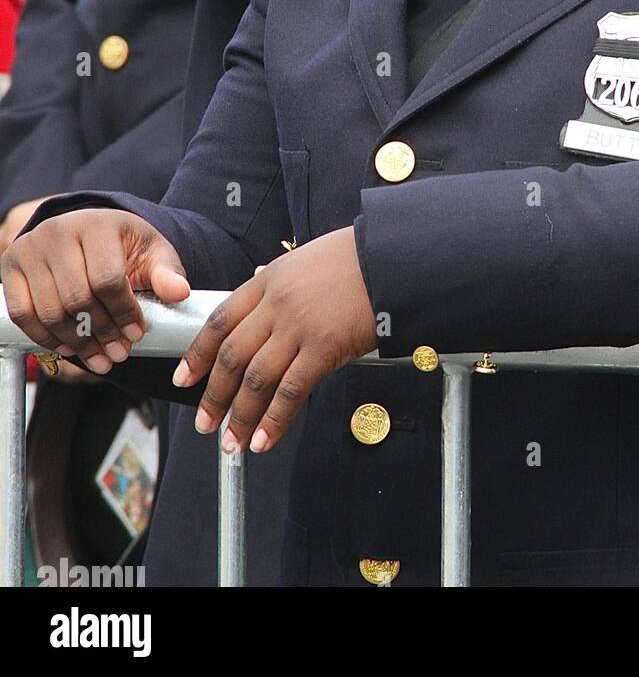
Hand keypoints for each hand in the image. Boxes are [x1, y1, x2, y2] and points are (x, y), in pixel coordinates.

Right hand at [1, 209, 189, 373]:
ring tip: (99, 358)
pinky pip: (23, 314)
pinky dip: (44, 338)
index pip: (107, 278)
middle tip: (118, 354)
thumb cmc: (123, 245)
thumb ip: (166, 273)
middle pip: (77, 298)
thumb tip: (179, 292)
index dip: (123, 312)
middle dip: (101, 333)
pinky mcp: (10, 267)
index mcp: (96, 225)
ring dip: (75, 342)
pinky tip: (68, 349)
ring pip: (49, 310)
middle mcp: (58, 232)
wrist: (88, 232)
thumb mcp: (152, 252)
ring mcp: (30, 249)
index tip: (137, 334)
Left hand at [173, 229, 376, 454]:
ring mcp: (298, 327)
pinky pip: (290, 391)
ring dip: (239, 416)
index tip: (184, 378)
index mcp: (268, 281)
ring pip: (255, 380)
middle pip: (231, 357)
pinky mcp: (323, 348)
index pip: (220, 321)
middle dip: (213, 396)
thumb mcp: (305, 261)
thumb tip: (260, 297)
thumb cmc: (355, 259)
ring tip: (231, 442)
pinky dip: (273, 420)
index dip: (197, 354)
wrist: (390, 259)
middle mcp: (276, 305)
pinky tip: (264, 439)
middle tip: (205, 423)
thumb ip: (279, 284)